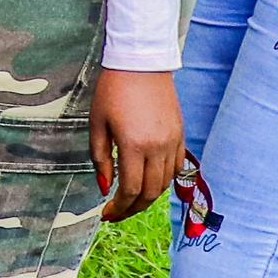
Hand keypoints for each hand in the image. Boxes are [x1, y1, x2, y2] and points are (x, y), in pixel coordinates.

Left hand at [91, 66, 181, 221]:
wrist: (141, 63)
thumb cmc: (113, 90)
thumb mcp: (98, 125)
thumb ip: (100, 159)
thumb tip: (104, 187)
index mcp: (134, 145)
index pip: (130, 190)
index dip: (118, 207)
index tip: (106, 213)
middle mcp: (157, 147)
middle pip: (150, 193)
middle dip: (132, 208)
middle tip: (117, 213)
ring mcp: (172, 142)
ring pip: (164, 183)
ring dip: (148, 197)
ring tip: (131, 199)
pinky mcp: (180, 135)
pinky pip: (176, 168)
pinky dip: (162, 180)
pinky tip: (148, 181)